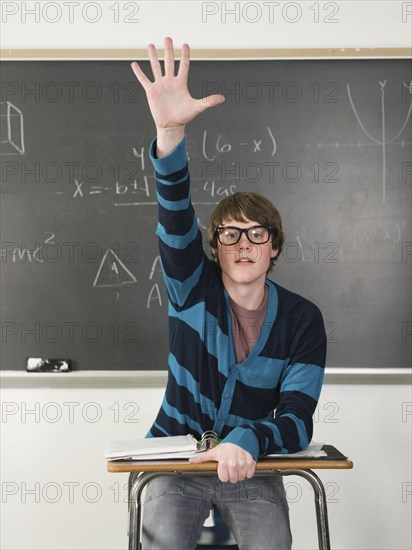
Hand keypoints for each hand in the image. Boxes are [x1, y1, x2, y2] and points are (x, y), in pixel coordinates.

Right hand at [131, 37, 224, 155]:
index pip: (183, 66)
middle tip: (167, 38)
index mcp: (181, 83)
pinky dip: (139, 72)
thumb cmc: (184, 117)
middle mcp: (170, 82)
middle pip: (169, 62)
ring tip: (150, 45)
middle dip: (168, 50)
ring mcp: (160, 86)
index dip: (184, 56)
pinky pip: (144, 79)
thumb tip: (223, 99)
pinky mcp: (151, 92)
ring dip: (153, 56)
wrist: (171, 126)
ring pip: (156, 67)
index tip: (185, 45)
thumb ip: (209, 102)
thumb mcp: (197, 108)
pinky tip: (134, 64)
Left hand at [189, 442, 255, 482]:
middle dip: (231, 475)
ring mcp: (243, 465)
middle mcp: (234, 465)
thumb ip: (202, 458)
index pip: (223, 479)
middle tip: (231, 467)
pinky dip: (247, 472)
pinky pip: (249, 475)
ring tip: (237, 465)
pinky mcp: (251, 463)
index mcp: (224, 463)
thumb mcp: (214, 451)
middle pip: (233, 480)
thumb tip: (190, 461)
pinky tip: (244, 465)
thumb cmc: (227, 446)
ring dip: (239, 474)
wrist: (241, 438)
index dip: (223, 475)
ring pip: (241, 478)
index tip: (224, 469)